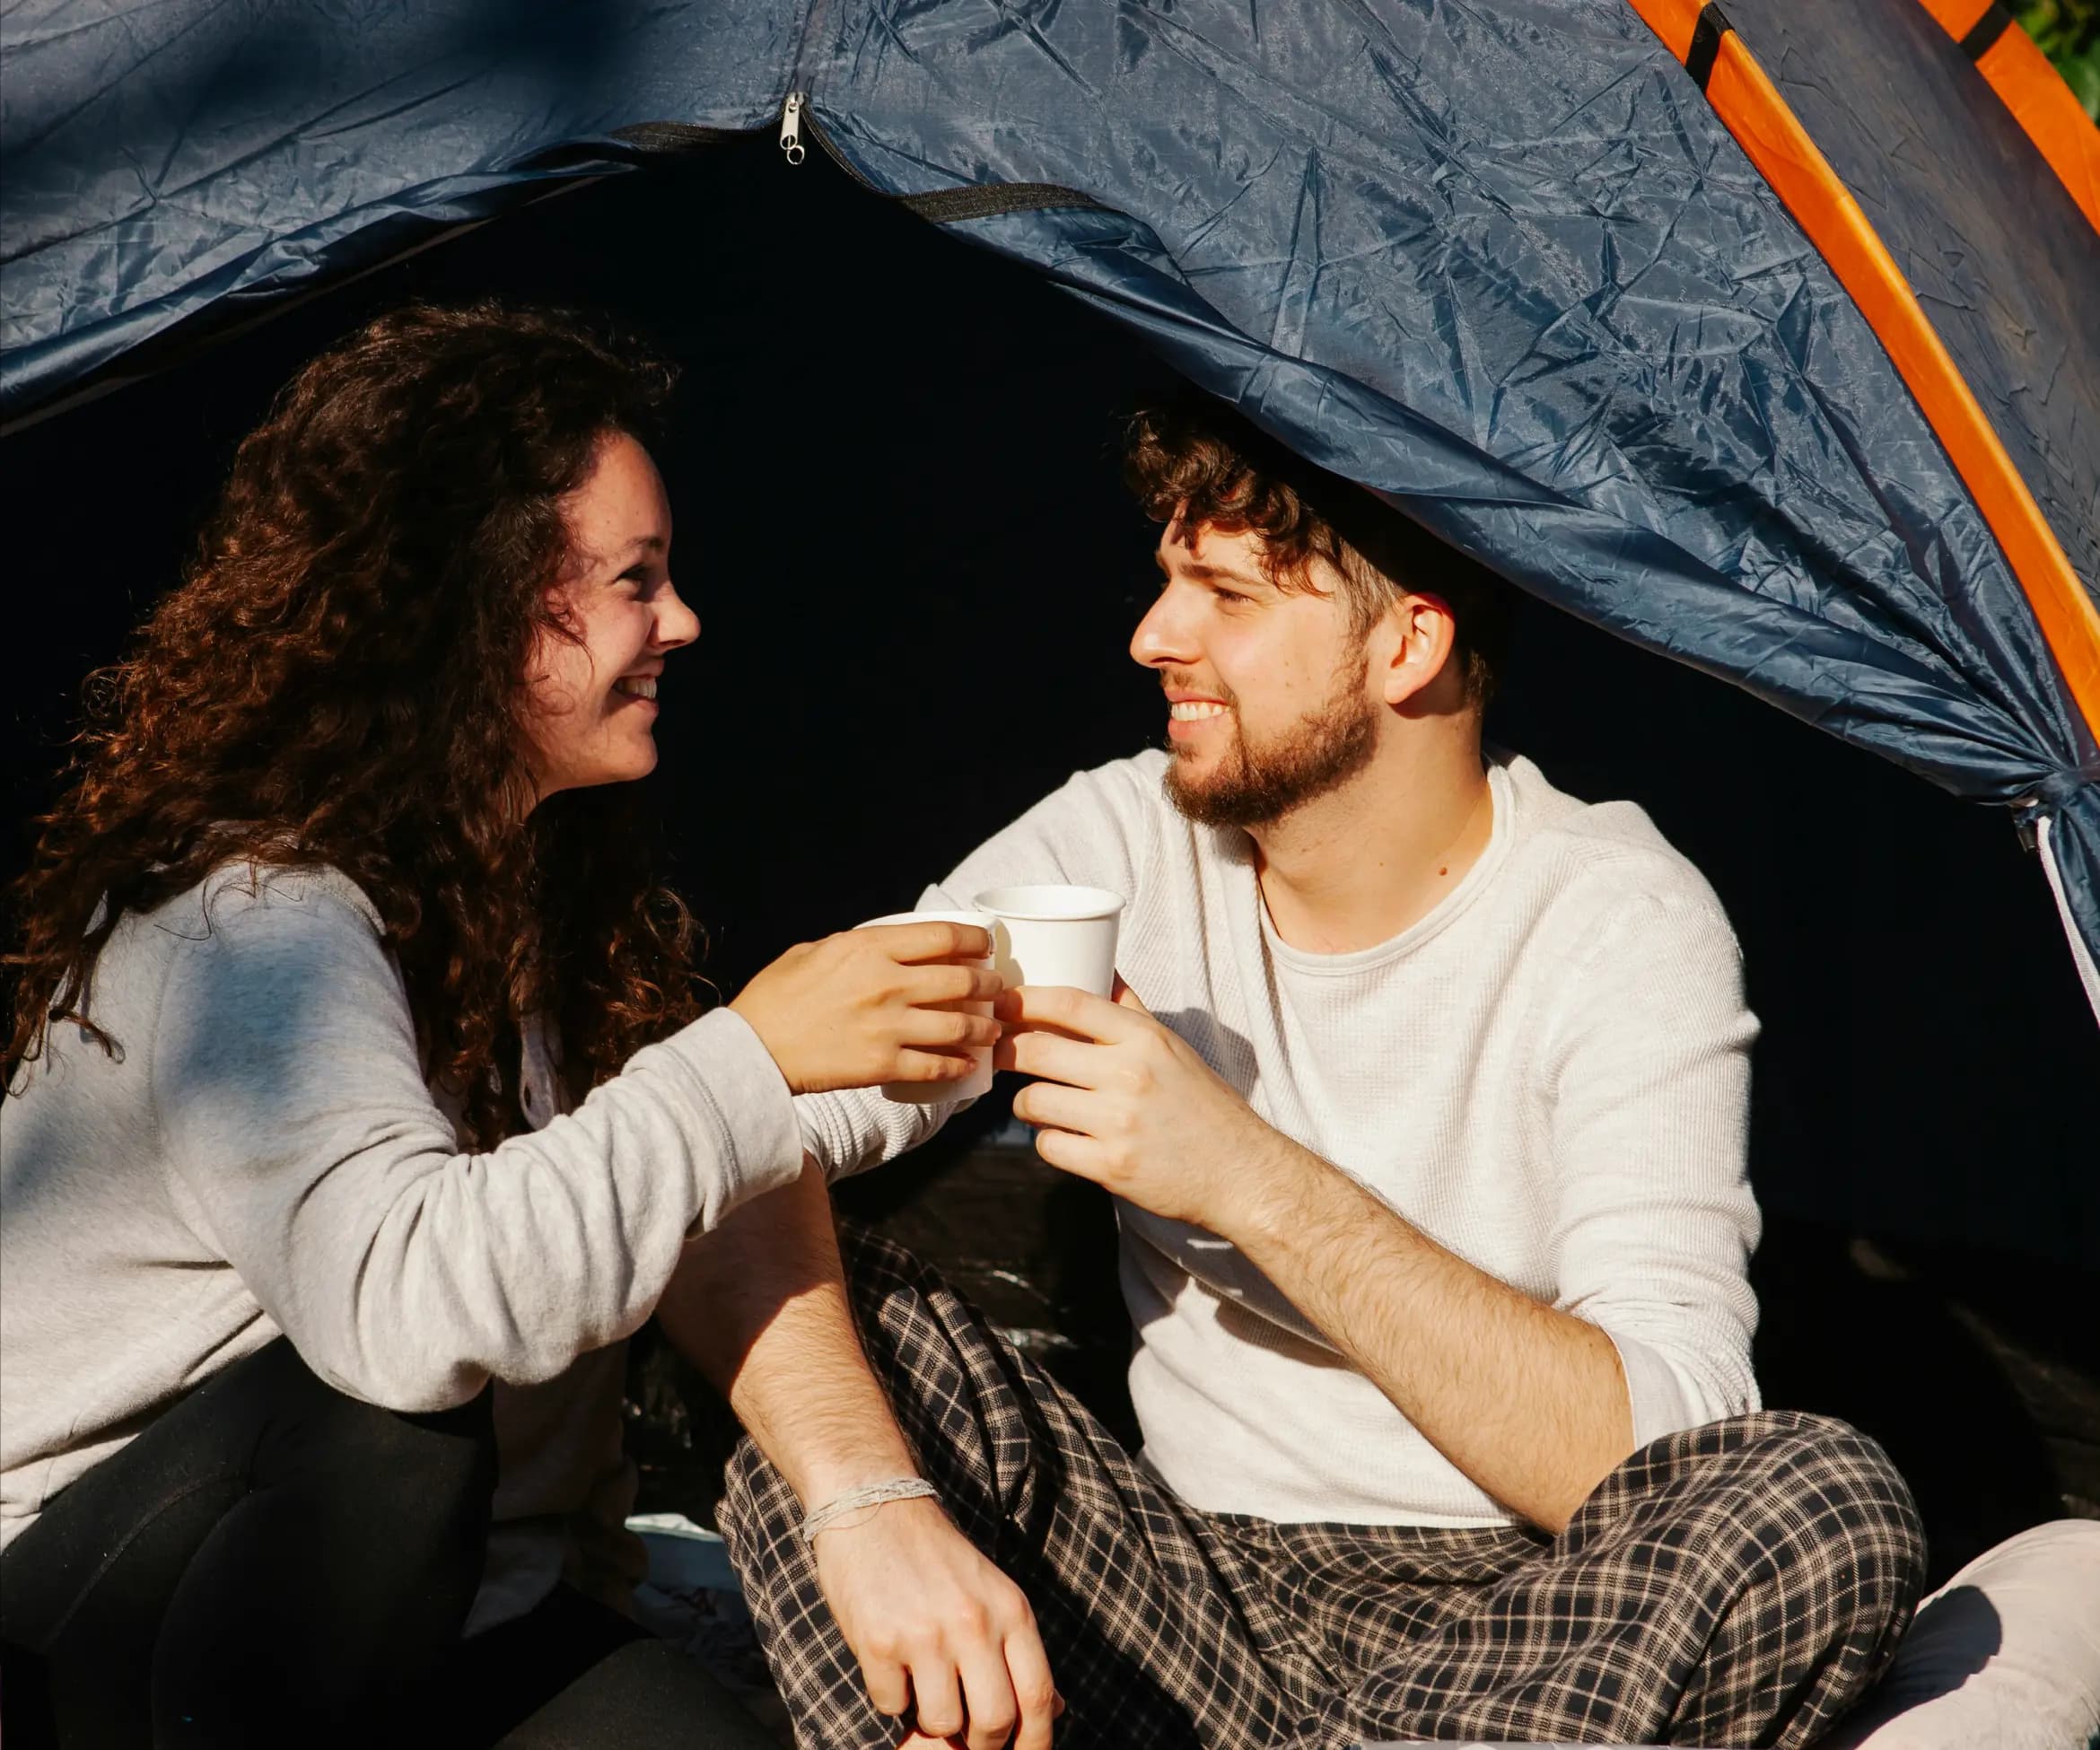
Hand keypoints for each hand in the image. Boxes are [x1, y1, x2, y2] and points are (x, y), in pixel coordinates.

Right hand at [731, 923, 1001, 1095]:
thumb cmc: (775, 996)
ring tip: (992, 1030)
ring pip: (960, 1026)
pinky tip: (968, 1066)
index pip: (944, 937)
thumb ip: (854, 946)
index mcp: (868, 948)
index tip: (987, 947)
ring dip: (985, 1029)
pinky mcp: (882, 1065)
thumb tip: (885, 944)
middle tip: (997, 990)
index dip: (977, 941)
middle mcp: (886, 984)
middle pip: (962, 981)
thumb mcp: (813, 951)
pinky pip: (937, 1066)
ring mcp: (887, 1026)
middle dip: (990, 985)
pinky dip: (960, 1066)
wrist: (750, 1050)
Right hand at [812, 1495, 1059, 1749]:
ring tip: (923, 1681)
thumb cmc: (936, 1557)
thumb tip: (1056, 1709)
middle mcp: (974, 1623)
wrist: (874, 1503)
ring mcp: (925, 1633)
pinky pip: (891, 1706)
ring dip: (931, 1717)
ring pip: (942, 1722)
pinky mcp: (879, 1641)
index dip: (1036, 1743)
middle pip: (994, 1723)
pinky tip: (890, 1659)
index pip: (1038, 1697)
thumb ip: (1020, 1650)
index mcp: (1010, 1610)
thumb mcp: (993, 1592)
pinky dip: (891, 1695)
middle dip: (982, 1743)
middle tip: (968, 1737)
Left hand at [995, 981, 1286, 1229]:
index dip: (1023, 1000)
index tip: (1002, 1004)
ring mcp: (1117, 1123)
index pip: (1068, 1003)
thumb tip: (1100, 965)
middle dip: (1007, 1052)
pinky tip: (1066, 1138)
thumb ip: (1131, 1009)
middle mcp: (1129, 1075)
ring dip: (1026, 1102)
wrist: (1239, 1172)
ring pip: (1032, 1101)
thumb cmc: (1201, 1104)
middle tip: (1001, 1054)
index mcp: (1144, 1038)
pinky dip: (1049, 1142)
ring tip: (1039, 1102)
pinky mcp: (1110, 1166)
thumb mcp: (1172, 1046)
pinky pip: (1048, 1146)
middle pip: (1035, 1050)